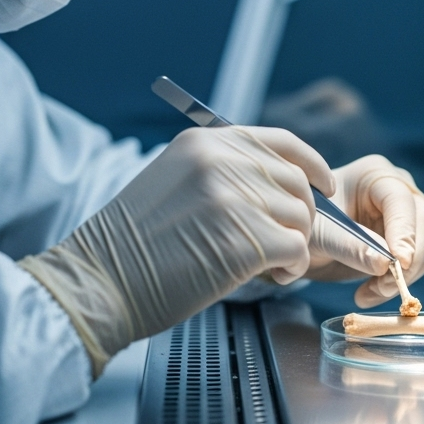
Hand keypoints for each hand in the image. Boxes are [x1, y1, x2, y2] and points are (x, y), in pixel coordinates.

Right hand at [18, 125, 332, 375]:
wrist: (99, 281)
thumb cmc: (133, 245)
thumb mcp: (175, 181)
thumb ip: (222, 173)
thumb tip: (280, 186)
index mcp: (205, 142)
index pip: (281, 143)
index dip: (311, 165)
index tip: (324, 184)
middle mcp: (223, 161)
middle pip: (297, 182)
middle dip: (302, 215)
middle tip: (285, 242)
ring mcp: (235, 198)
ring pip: (300, 217)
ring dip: (295, 245)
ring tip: (270, 265)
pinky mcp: (246, 239)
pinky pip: (298, 249)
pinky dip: (294, 267)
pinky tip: (273, 276)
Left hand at [305, 155, 423, 307]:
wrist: (302, 237)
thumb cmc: (308, 223)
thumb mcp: (321, 234)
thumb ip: (351, 246)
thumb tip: (384, 265)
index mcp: (375, 175)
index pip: (401, 201)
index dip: (404, 232)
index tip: (400, 264)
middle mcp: (398, 190)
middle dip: (410, 259)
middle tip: (384, 287)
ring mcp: (406, 215)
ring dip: (403, 276)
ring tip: (367, 294)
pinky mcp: (406, 240)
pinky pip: (416, 263)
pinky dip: (397, 283)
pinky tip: (368, 294)